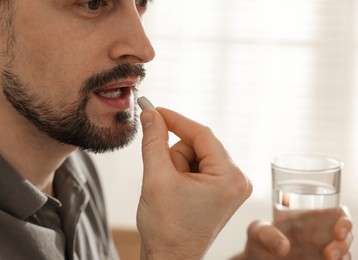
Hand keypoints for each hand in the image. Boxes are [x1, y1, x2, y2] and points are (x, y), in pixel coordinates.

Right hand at [136, 107, 251, 259]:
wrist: (169, 259)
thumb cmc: (166, 228)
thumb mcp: (157, 178)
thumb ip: (154, 140)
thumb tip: (150, 113)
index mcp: (230, 177)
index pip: (202, 134)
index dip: (175, 119)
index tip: (154, 110)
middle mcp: (237, 180)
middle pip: (198, 144)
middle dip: (174, 155)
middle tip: (161, 175)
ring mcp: (229, 186)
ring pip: (195, 154)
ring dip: (176, 165)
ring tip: (169, 189)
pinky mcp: (220, 190)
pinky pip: (197, 166)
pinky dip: (180, 172)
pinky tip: (175, 191)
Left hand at [232, 206, 352, 259]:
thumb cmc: (259, 241)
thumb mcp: (257, 231)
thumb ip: (266, 233)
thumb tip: (283, 247)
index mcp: (310, 220)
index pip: (339, 215)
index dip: (344, 221)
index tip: (339, 231)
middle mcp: (321, 236)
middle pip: (346, 236)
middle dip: (344, 244)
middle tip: (330, 254)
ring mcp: (322, 253)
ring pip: (345, 254)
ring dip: (343, 256)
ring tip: (328, 259)